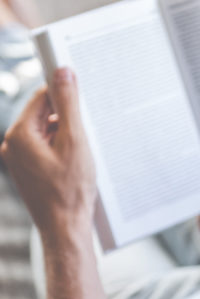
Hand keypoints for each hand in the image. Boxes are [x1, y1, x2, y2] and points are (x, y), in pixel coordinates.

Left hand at [1, 68, 95, 233]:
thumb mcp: (75, 140)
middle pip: (42, 114)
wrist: (66, 226)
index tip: (79, 87)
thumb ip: (68, 104)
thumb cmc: (71, 189)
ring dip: (65, 134)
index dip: (62, 91)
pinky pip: (45, 148)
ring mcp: (19, 160)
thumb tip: (63, 72)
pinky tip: (75, 162)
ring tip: (82, 152)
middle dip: (66, 118)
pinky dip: (61, 148)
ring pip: (45, 132)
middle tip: (86, 130)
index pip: (40, 97)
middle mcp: (13, 146)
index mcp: (19, 135)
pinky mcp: (28, 171)